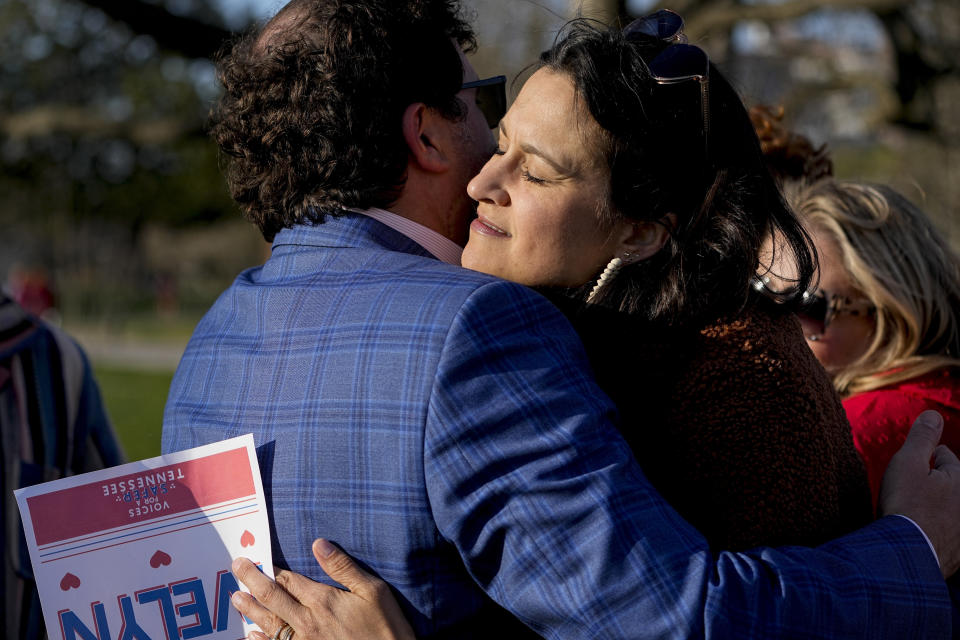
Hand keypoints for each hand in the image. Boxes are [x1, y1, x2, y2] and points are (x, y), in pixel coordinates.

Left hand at [231, 538, 415, 639]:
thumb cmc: (386, 626)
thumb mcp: (373, 591)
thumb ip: (343, 568)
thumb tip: (319, 544)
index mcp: (323, 601)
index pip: (289, 580)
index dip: (274, 568)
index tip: (260, 558)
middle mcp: (307, 621)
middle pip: (272, 597)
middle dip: (252, 579)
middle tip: (237, 566)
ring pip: (269, 622)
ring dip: (250, 609)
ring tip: (236, 596)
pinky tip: (251, 635)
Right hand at [879, 410, 959, 577]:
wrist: (907, 554)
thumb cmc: (906, 505)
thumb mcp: (908, 462)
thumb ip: (922, 437)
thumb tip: (933, 415)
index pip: (943, 457)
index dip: (919, 460)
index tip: (906, 471)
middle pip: (947, 483)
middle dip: (930, 483)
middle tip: (907, 492)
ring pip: (945, 507)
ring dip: (931, 507)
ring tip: (910, 513)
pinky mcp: (957, 552)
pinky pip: (943, 532)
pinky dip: (930, 530)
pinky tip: (915, 533)